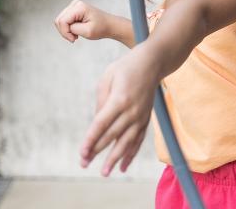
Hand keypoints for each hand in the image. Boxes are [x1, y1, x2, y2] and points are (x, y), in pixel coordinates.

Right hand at [54, 0, 113, 42]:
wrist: (110, 25)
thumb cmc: (101, 28)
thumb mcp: (87, 32)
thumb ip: (72, 29)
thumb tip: (62, 25)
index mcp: (79, 7)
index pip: (62, 21)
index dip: (65, 32)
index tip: (74, 40)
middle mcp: (75, 4)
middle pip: (59, 20)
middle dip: (65, 31)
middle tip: (75, 38)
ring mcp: (74, 5)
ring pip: (60, 20)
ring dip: (66, 30)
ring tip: (76, 34)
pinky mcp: (73, 9)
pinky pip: (64, 20)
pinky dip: (68, 28)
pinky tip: (76, 30)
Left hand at [80, 45, 159, 175]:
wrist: (153, 62)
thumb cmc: (126, 67)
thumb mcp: (107, 77)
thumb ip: (101, 101)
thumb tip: (97, 123)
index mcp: (119, 99)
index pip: (101, 124)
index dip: (91, 139)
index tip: (82, 153)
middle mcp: (132, 110)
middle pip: (112, 135)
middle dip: (97, 151)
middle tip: (83, 164)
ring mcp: (141, 116)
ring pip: (127, 142)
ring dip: (115, 158)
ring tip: (105, 172)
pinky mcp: (146, 119)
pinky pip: (138, 140)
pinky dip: (131, 154)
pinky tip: (122, 167)